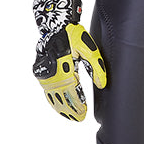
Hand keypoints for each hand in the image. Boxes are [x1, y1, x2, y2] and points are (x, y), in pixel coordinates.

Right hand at [32, 0, 106, 120]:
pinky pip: (47, 91)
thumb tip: (102, 84)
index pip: (72, 94)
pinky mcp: (42, 72)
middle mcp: (53, 75)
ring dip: (60, 107)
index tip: (83, 114)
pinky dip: (52, 100)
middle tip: (78, 118)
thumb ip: (97, 68)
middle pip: (61, 99)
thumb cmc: (73, 36)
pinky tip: (57, 104)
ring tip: (69, 115)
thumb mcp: (89, 50)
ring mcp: (45, 74)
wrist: (55, 24)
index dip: (77, 105)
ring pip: (52, 97)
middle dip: (70, 110)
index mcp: (65, 70)